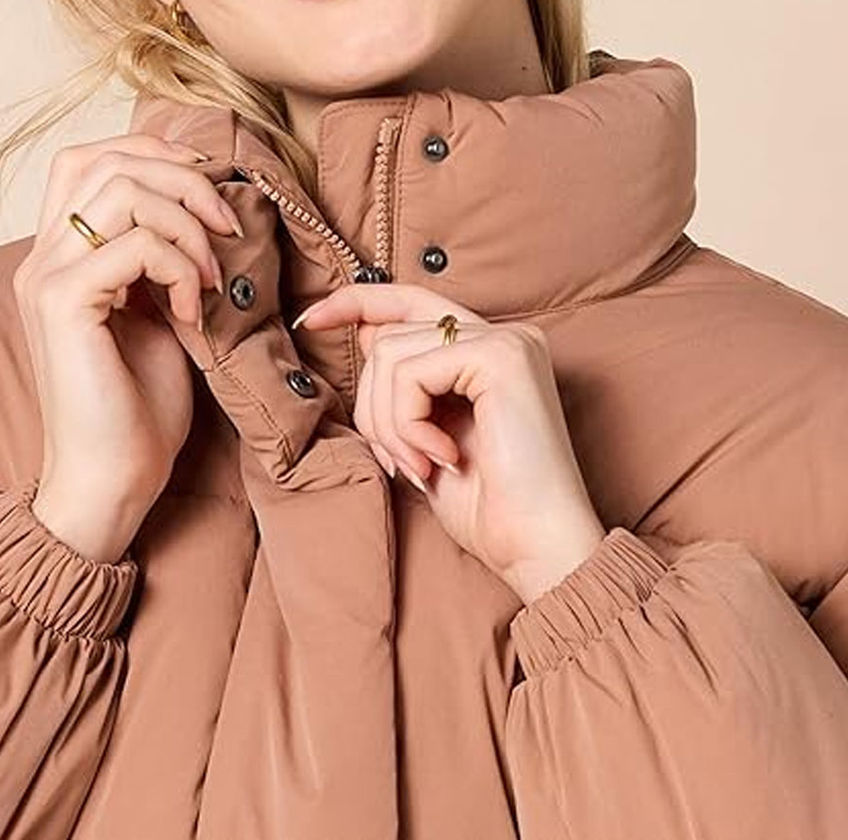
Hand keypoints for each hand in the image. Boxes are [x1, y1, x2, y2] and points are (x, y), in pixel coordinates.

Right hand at [13, 133, 243, 562]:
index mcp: (62, 256)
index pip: (90, 160)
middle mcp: (43, 257)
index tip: (212, 190)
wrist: (116, 475)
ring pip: (121, 191)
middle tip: (228, 230)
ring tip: (212, 277)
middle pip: (107, 161)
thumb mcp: (161, 316)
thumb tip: (205, 215)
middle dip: (185, 182)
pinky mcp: (62, 305)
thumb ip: (164, 262)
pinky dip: (180, 268)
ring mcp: (46, 278)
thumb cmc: (141, 406)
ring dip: (187, 225)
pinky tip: (194, 310)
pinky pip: (133, 247)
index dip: (155, 155)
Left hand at [293, 283, 606, 604]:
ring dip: (388, 422)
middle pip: (390, 334)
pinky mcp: (501, 357)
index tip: (311, 319)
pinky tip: (439, 459)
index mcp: (490, 351)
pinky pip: (411, 373)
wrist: (537, 548)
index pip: (409, 301)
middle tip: (397, 460)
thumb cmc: (487, 506)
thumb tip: (368, 332)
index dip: (355, 302)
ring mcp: (506, 341)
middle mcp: (505, 335)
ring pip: (392, 354)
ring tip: (418, 465)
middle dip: (372, 403)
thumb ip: (406, 383)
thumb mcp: (427, 435)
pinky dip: (406, 424)